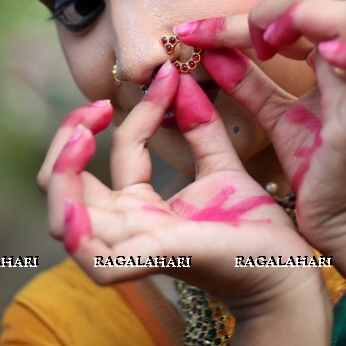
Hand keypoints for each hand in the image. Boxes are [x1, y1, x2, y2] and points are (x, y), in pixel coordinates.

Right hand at [45, 60, 327, 319]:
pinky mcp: (154, 260)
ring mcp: (136, 245)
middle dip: (66, 141)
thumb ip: (201, 128)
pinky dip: (75, 235)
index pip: (120, 150)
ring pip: (64, 221)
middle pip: (62, 187)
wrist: (285, 269)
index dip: (136, 111)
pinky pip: (95, 261)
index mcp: (142, 206)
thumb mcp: (222, 167)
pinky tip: (78, 206)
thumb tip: (181, 79)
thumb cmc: (253, 229)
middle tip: (95, 107)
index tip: (168, 77)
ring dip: (60, 176)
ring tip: (82, 137)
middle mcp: (129, 226)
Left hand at [176, 0, 345, 252]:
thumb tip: (210, 52)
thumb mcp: (277, 118)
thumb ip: (247, 83)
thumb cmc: (321, 169)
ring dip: (303, 18)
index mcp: (326, 57)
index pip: (282, 7)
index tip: (190, 34)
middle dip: (270, 7)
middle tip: (250, 44)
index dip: (231, 17)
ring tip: (271, 45)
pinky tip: (328, 56)